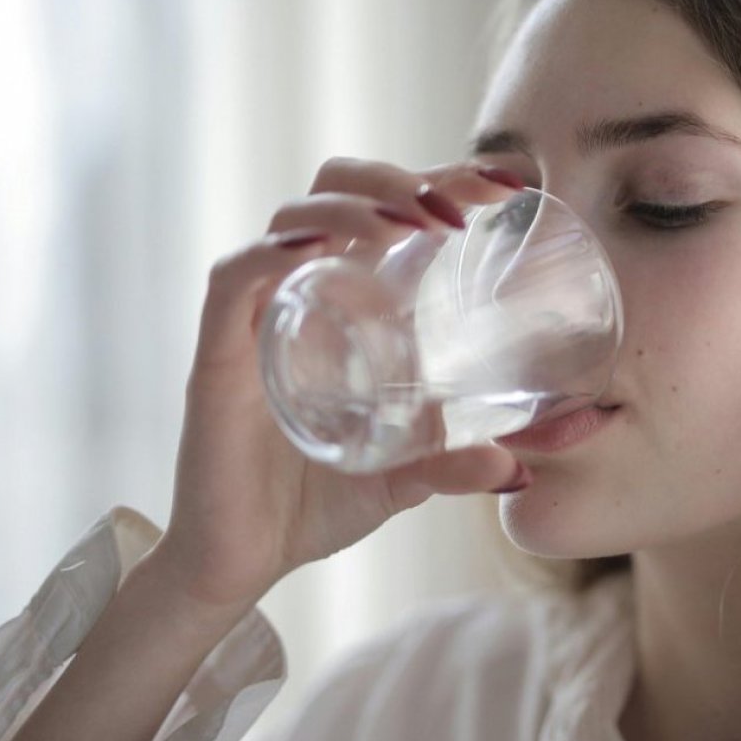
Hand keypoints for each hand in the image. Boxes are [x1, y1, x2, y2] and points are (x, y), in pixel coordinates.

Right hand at [150, 157, 527, 608]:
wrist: (241, 563)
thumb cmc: (317, 502)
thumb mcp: (407, 478)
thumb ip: (459, 464)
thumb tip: (522, 470)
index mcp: (350, 300)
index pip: (390, 207)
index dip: (444, 179)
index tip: (507, 184)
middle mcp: (303, 292)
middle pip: (337, 188)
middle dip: (398, 177)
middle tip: (458, 208)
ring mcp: (258, 317)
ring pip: (292, 217)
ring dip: (354, 204)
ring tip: (410, 223)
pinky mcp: (218, 355)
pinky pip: (235, 279)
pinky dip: (272, 252)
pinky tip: (318, 248)